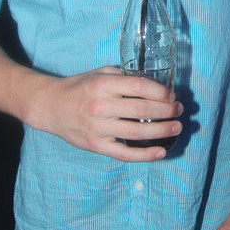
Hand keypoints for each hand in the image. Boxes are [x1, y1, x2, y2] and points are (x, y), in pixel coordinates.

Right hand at [27, 66, 182, 161]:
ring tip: (177, 127)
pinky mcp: (96, 146)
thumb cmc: (79, 87)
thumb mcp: (100, 73)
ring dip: (162, 131)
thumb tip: (154, 85)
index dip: (160, 91)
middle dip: (167, 111)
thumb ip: (124, 77)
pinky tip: (161, 152)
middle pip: (142, 110)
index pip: (139, 86)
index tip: (171, 95)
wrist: (50, 106)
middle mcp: (100, 106)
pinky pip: (124, 154)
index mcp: (102, 85)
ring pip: (137, 133)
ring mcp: (98, 128)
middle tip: (179, 110)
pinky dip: (145, 155)